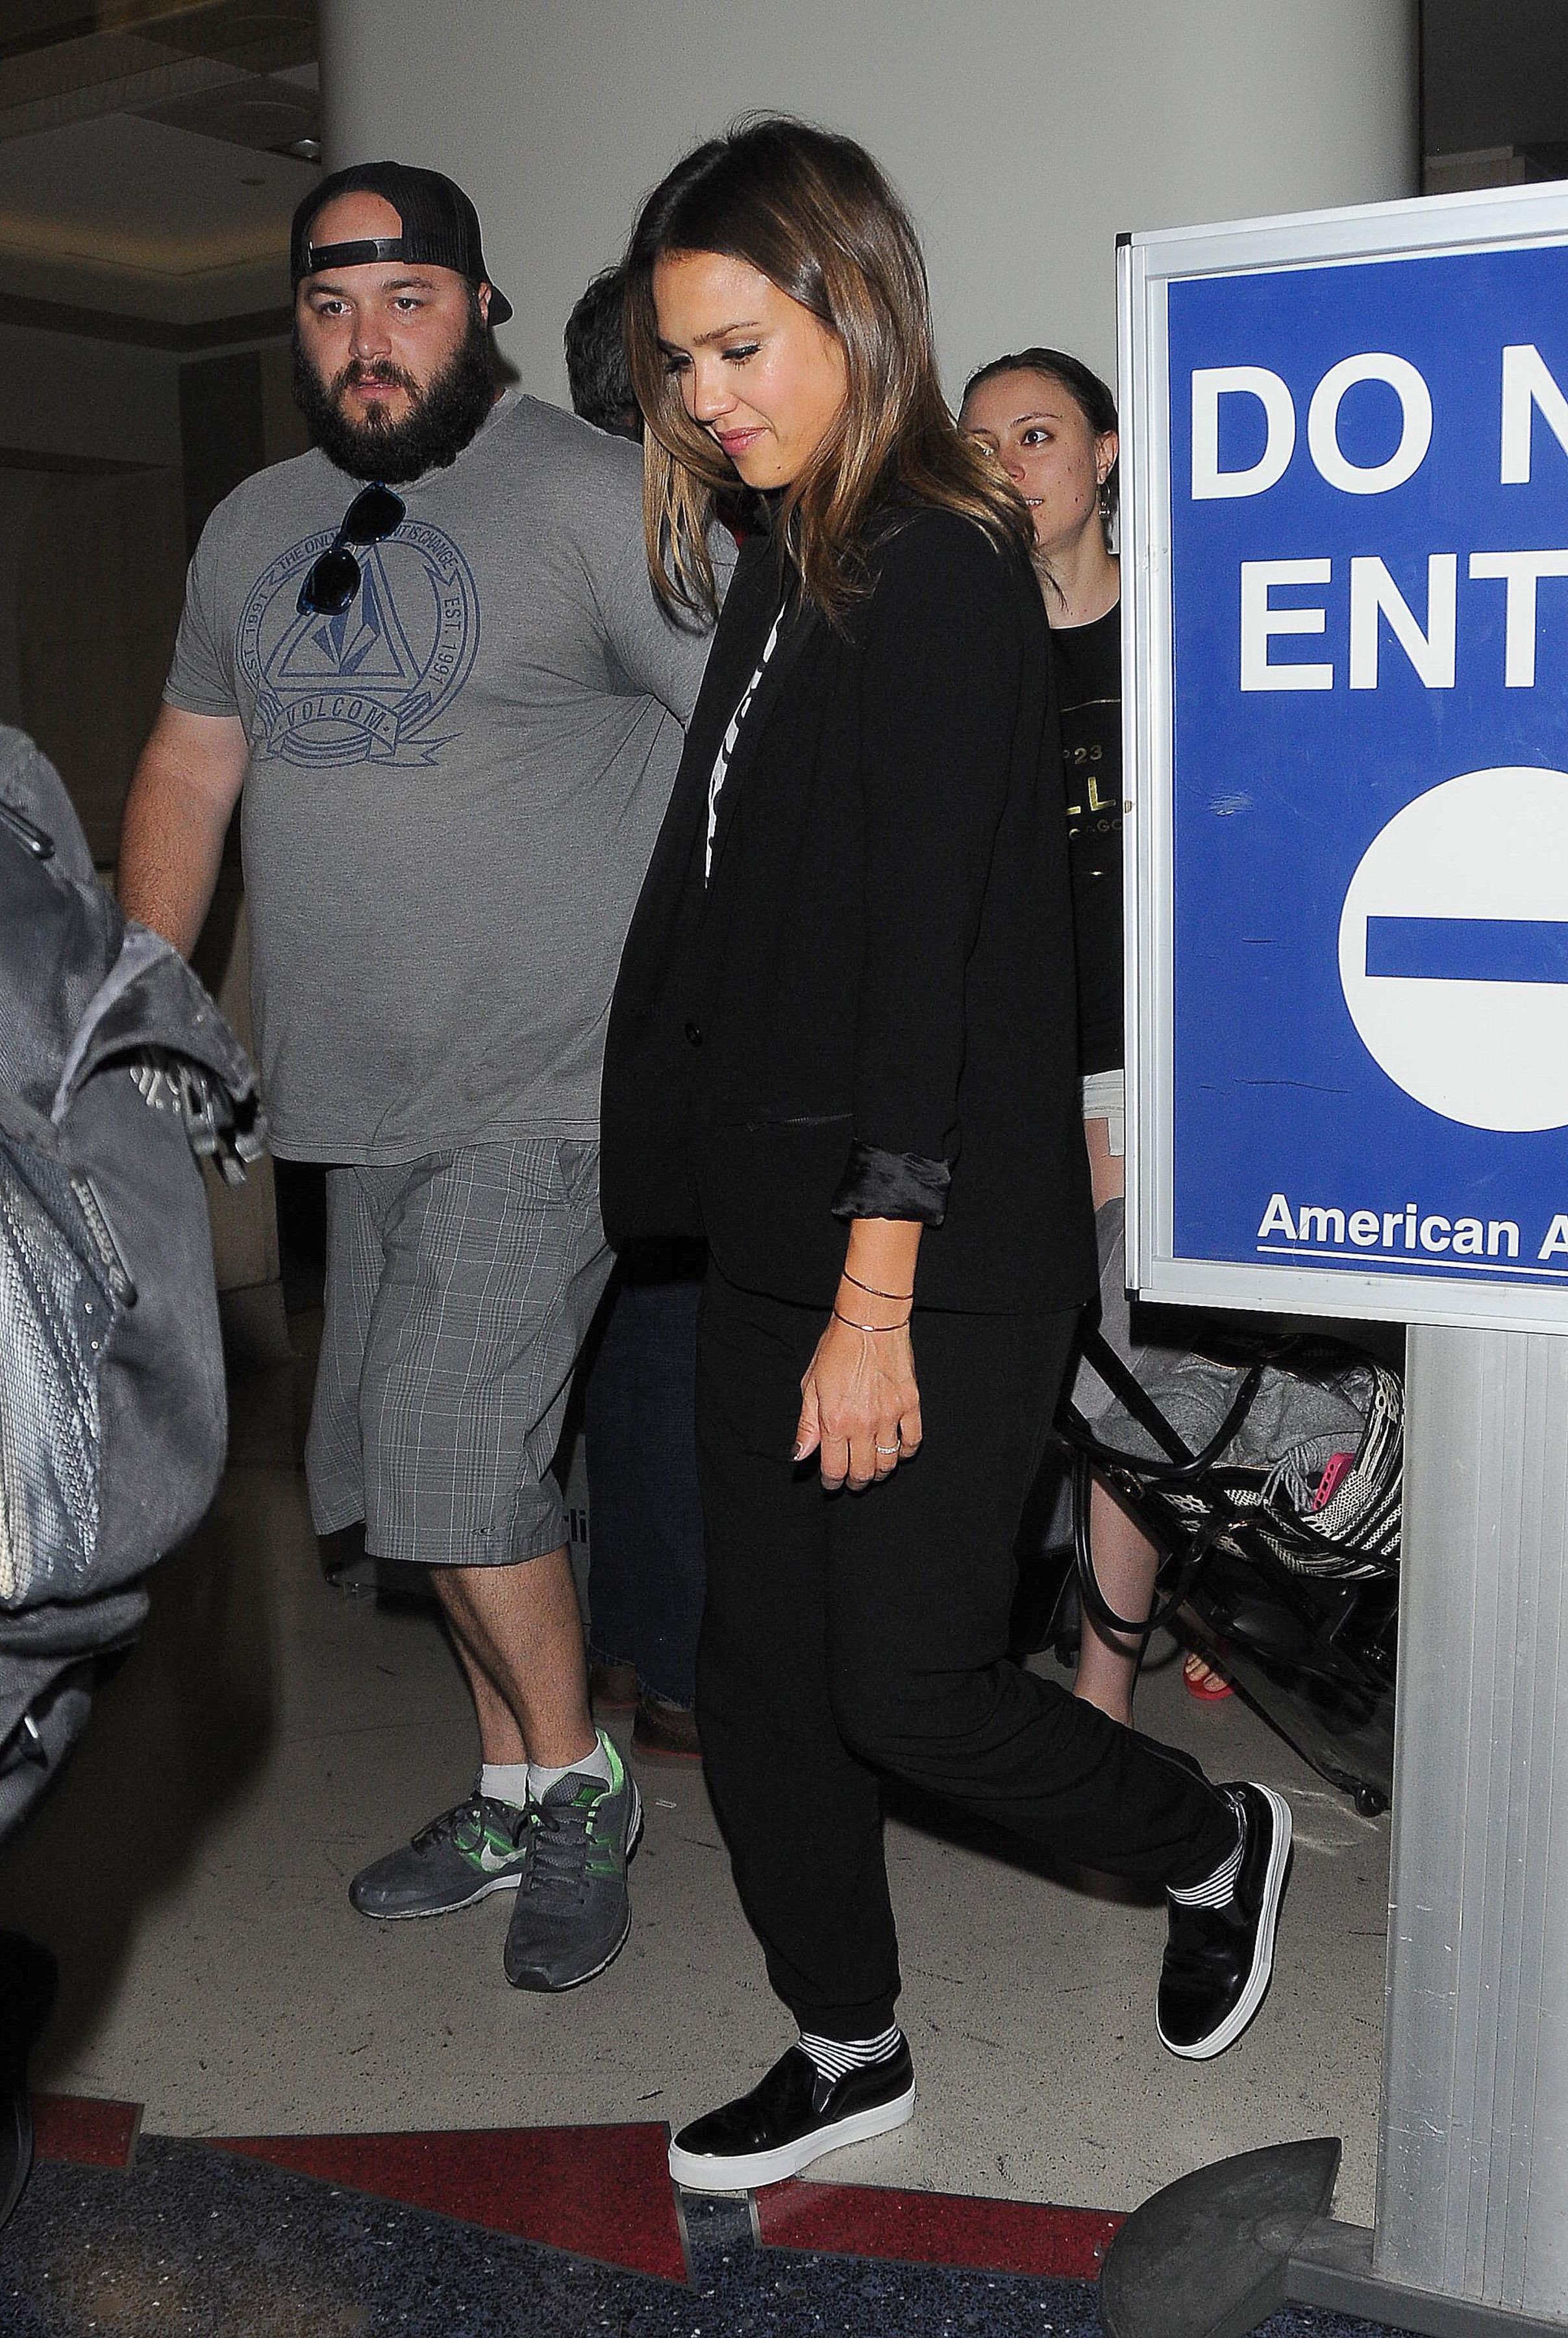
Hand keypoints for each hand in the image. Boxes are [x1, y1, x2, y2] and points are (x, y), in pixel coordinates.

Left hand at [794, 1315, 922, 1491]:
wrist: (870, 1322)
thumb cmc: (836, 1349)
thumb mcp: (811, 1386)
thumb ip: (807, 1425)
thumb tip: (799, 1456)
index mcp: (834, 1421)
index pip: (834, 1469)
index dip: (832, 1483)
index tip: (831, 1483)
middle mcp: (863, 1423)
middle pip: (863, 1472)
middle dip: (855, 1482)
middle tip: (852, 1479)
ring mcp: (890, 1415)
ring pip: (888, 1462)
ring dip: (879, 1471)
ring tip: (872, 1467)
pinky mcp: (910, 1404)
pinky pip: (912, 1441)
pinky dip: (904, 1451)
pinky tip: (896, 1449)